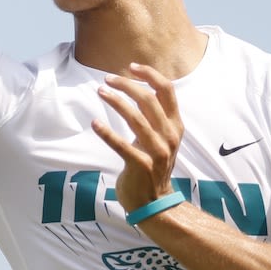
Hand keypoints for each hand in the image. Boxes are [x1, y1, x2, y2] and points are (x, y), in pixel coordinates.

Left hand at [93, 64, 183, 214]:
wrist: (154, 202)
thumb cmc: (153, 166)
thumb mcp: (161, 138)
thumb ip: (155, 117)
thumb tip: (137, 88)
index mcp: (175, 126)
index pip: (167, 90)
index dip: (150, 74)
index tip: (131, 67)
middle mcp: (169, 136)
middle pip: (149, 99)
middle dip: (126, 85)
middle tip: (107, 79)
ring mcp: (157, 151)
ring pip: (136, 118)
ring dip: (116, 102)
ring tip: (100, 92)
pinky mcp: (141, 165)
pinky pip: (121, 145)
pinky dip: (107, 133)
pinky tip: (95, 123)